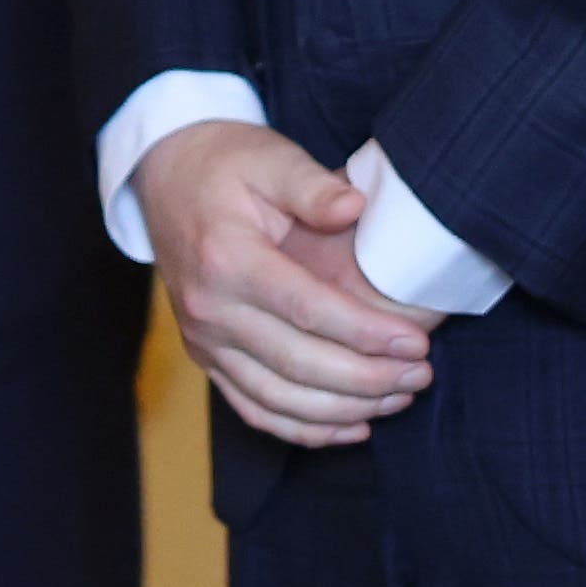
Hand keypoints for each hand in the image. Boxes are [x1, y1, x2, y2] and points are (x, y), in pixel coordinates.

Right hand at [133, 122, 438, 448]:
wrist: (165, 178)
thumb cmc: (225, 165)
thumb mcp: (269, 157)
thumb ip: (313, 186)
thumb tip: (355, 207)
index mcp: (227, 258)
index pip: (306, 309)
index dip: (365, 332)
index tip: (415, 344)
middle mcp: (209, 309)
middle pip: (296, 363)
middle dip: (366, 379)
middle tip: (420, 376)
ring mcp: (204, 340)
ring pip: (278, 399)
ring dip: (343, 410)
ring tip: (399, 400)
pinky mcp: (206, 357)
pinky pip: (255, 408)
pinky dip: (303, 429)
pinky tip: (353, 427)